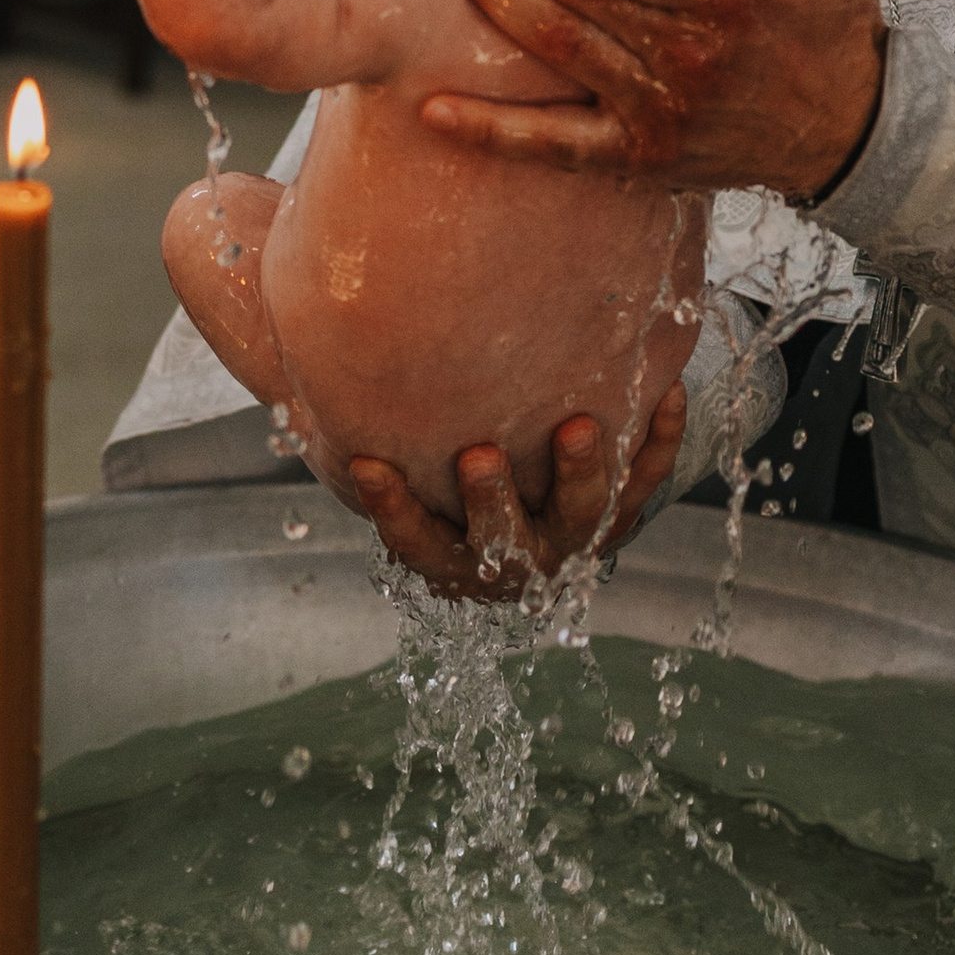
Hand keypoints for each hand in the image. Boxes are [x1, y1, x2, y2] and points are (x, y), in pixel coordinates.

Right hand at [346, 387, 686, 601]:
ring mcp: (576, 542)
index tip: (368, 465)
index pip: (417, 545)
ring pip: (584, 517)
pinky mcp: (624, 513)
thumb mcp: (408, 487)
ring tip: (579, 427)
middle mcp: (520, 564)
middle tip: (479, 457)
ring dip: (582, 474)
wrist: (537, 526)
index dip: (392, 510)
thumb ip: (363, 451)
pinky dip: (658, 438)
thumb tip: (287, 400)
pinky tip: (667, 390)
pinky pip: (646, 479)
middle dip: (492, 502)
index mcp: (458, 565)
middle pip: (505, 542)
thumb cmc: (447, 491)